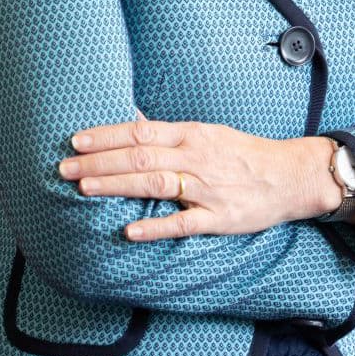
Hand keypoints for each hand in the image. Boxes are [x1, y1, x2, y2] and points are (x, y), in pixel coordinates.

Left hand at [59, 119, 333, 241]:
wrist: (290, 175)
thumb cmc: (243, 154)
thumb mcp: (207, 133)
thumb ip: (170, 134)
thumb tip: (133, 123)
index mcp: (191, 135)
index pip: (140, 132)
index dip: (106, 136)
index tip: (75, 140)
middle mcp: (195, 158)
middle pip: (139, 157)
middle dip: (99, 162)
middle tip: (64, 167)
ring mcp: (206, 188)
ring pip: (155, 184)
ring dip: (117, 185)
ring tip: (84, 188)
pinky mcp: (219, 217)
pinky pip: (184, 223)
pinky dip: (156, 226)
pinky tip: (130, 231)